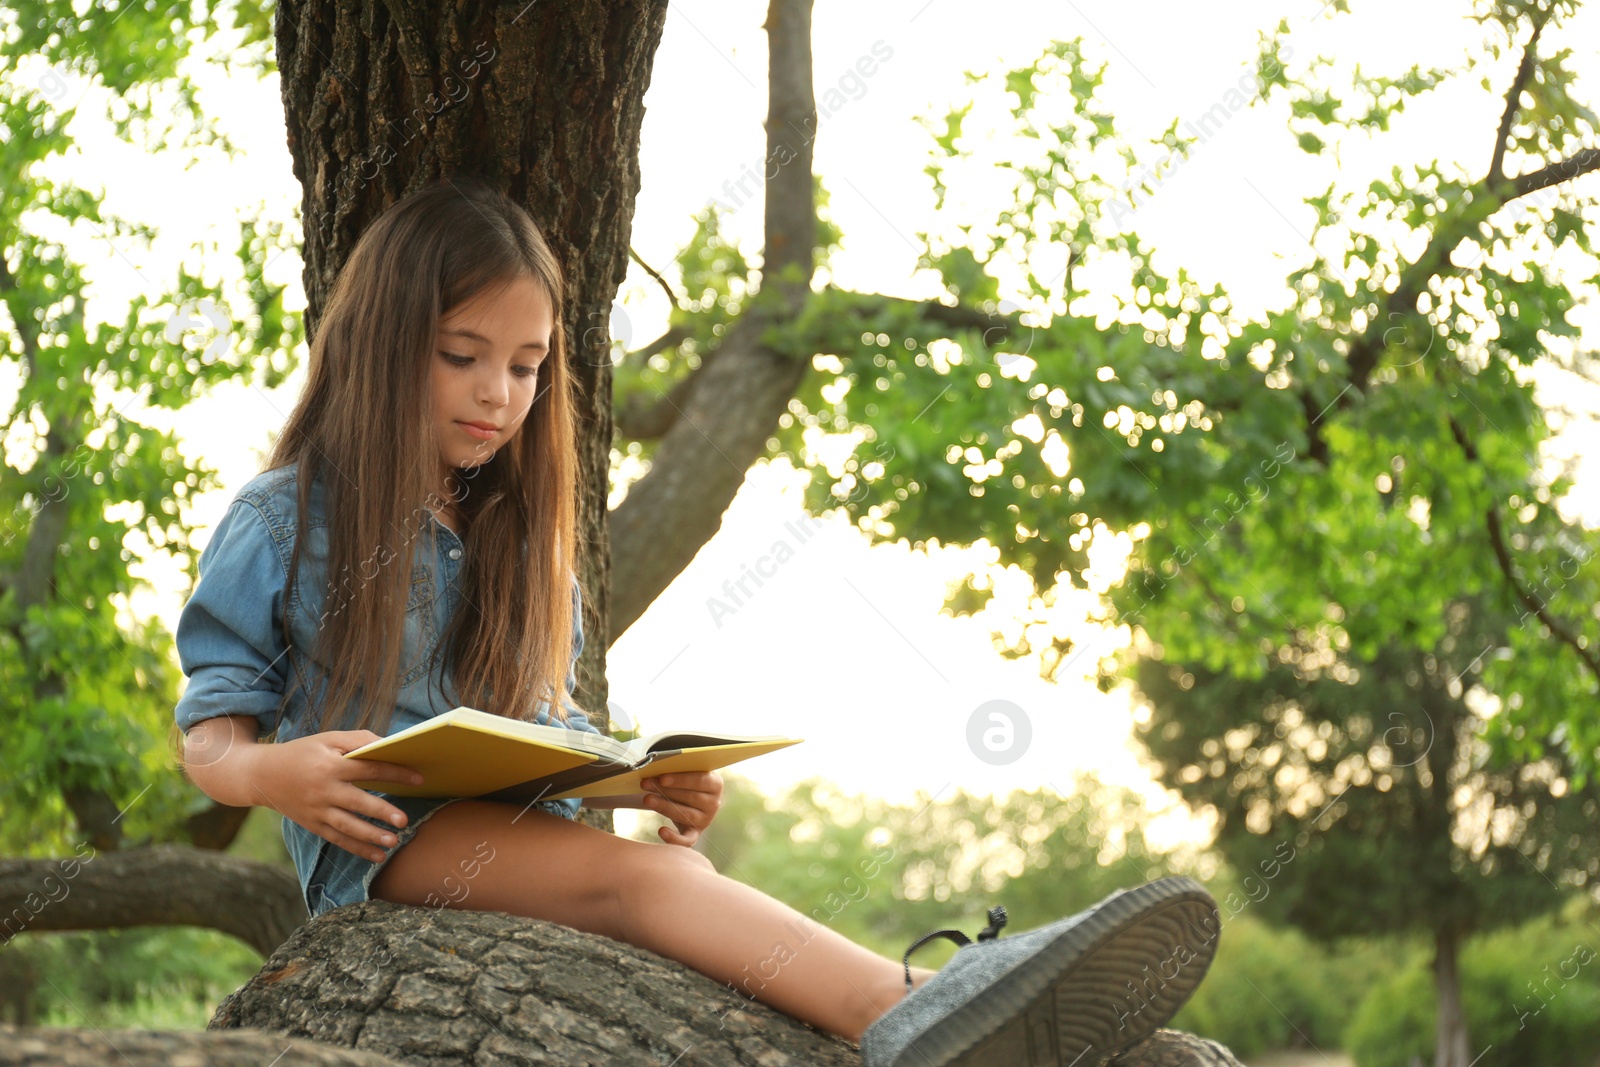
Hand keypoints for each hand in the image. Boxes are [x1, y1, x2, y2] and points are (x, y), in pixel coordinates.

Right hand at [251, 731, 426, 862]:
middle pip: (357, 802)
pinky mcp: (312, 825)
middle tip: (404, 821)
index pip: (368, 769)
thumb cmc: (302, 753)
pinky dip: (357, 849)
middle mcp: (323, 790)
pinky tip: (377, 856)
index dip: (395, 773)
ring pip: (347, 827)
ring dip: (371, 836)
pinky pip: (337, 839)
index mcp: (330, 765)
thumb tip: (388, 745)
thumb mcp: (328, 739)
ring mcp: (316, 811)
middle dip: (382, 812)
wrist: (262, 775)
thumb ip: (359, 740)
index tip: (418, 779)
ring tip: (393, 842)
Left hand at [639, 771, 722, 846]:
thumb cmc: (685, 782)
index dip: (680, 780)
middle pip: (690, 797)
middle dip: (666, 791)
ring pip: (686, 815)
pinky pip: (687, 840)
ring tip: (647, 799)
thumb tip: (657, 767)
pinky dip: (674, 838)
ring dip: (664, 807)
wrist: (689, 799)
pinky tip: (661, 831)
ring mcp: (705, 820)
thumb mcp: (686, 773)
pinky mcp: (695, 834)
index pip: (700, 780)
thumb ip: (678, 770)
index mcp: (715, 784)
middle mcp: (714, 803)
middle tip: (646, 784)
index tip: (662, 778)